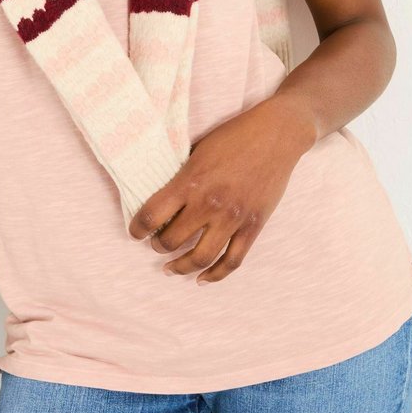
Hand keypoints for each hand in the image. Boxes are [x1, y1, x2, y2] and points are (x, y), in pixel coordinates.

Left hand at [127, 96, 314, 283]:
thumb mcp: (198, 149)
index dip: (137, 229)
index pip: (151, 215)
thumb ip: (182, 175)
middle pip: (171, 241)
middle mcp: (209, 203)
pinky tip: (202, 278)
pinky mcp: (254, 226)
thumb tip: (162, 194)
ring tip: (171, 268)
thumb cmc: (234, 135)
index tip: (135, 233)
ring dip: (181, 267)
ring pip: (200, 258)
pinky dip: (215, 274)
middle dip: (158, 246)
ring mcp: (233, 217)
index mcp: (190, 181)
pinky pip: (233, 260)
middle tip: (156, 244)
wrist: (276, 134)